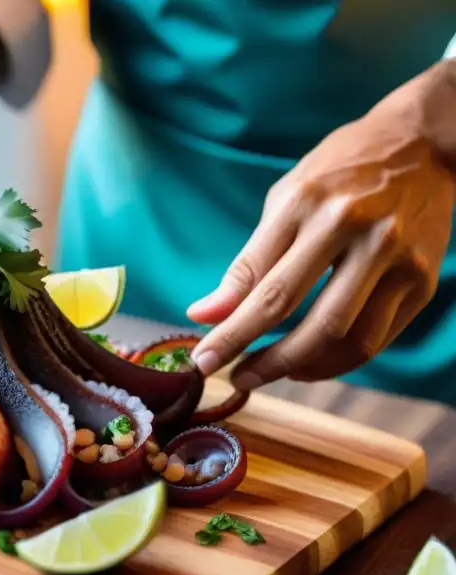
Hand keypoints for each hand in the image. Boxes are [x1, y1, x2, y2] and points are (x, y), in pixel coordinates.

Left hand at [187, 71, 455, 389]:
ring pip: (344, 337)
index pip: (259, 283)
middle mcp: (353, 227)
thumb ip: (247, 262)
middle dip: (263, 358)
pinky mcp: (423, 278)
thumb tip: (206, 315)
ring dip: (300, 367)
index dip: (229, 330)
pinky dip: (337, 361)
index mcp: (306, 204)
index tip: (203, 360)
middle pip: (302, 314)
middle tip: (235, 378)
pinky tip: (309, 363)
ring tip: (269, 373)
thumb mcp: (284, 200)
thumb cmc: (339, 173)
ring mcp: (394, 255)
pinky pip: (376, 338)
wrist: (424, 143)